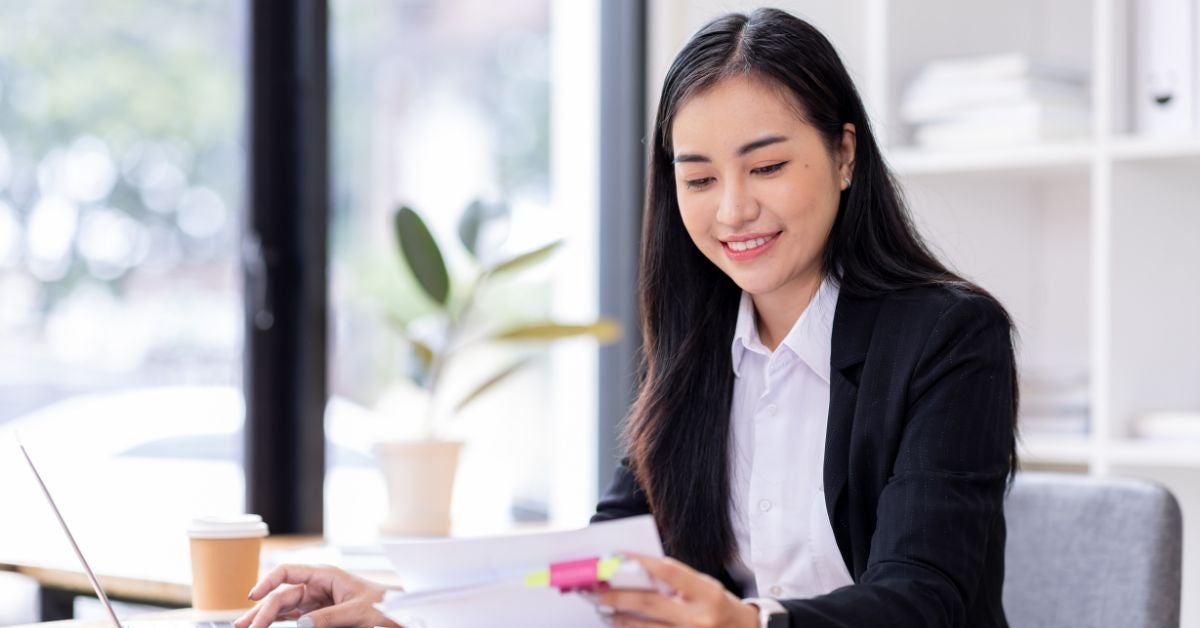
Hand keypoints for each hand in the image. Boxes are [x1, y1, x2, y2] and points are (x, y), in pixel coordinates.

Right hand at [234, 563, 401, 627]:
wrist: (396, 611)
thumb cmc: (381, 605)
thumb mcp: (356, 612)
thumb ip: (329, 618)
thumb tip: (300, 624)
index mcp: (324, 575)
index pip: (288, 572)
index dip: (267, 582)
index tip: (252, 596)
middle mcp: (316, 585)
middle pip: (281, 594)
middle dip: (261, 609)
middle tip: (244, 626)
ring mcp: (316, 599)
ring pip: (283, 607)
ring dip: (265, 616)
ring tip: (246, 627)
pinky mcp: (318, 613)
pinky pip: (293, 615)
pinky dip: (278, 621)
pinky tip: (265, 626)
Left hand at [594, 554, 759, 627]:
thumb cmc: (720, 605)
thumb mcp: (705, 586)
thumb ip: (677, 580)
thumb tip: (639, 570)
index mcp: (707, 593)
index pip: (669, 572)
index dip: (642, 562)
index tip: (619, 556)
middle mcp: (698, 617)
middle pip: (650, 604)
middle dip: (619, 596)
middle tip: (596, 590)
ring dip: (620, 618)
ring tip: (602, 609)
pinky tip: (619, 625)